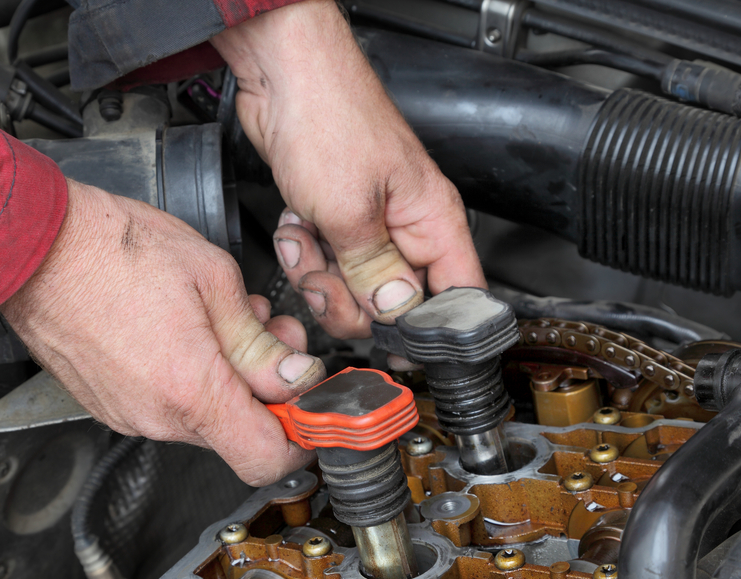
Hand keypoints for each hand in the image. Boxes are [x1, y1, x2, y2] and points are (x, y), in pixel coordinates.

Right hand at [0, 179, 325, 485]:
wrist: (36, 247)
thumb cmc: (116, 250)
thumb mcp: (213, 280)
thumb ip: (259, 342)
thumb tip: (292, 378)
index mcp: (191, 390)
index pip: (266, 457)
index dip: (300, 439)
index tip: (310, 410)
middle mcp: (157, 416)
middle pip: (238, 432)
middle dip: (266, 388)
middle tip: (273, 338)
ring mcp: (128, 415)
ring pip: (204, 418)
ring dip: (228, 378)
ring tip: (226, 322)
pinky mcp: (109, 404)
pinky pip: (167, 407)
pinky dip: (191, 379)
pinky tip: (190, 332)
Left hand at [211, 0, 485, 339]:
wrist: (282, 75)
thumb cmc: (329, 115)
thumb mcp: (349, 210)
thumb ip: (374, 272)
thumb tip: (396, 315)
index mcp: (432, 220)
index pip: (459, 294)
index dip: (433, 327)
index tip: (397, 342)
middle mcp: (406, 226)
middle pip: (395, 302)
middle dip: (352, 298)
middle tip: (330, 273)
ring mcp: (368, 223)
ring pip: (353, 287)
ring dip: (320, 274)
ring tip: (309, 238)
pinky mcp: (335, 218)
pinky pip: (325, 263)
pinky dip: (304, 253)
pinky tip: (298, 225)